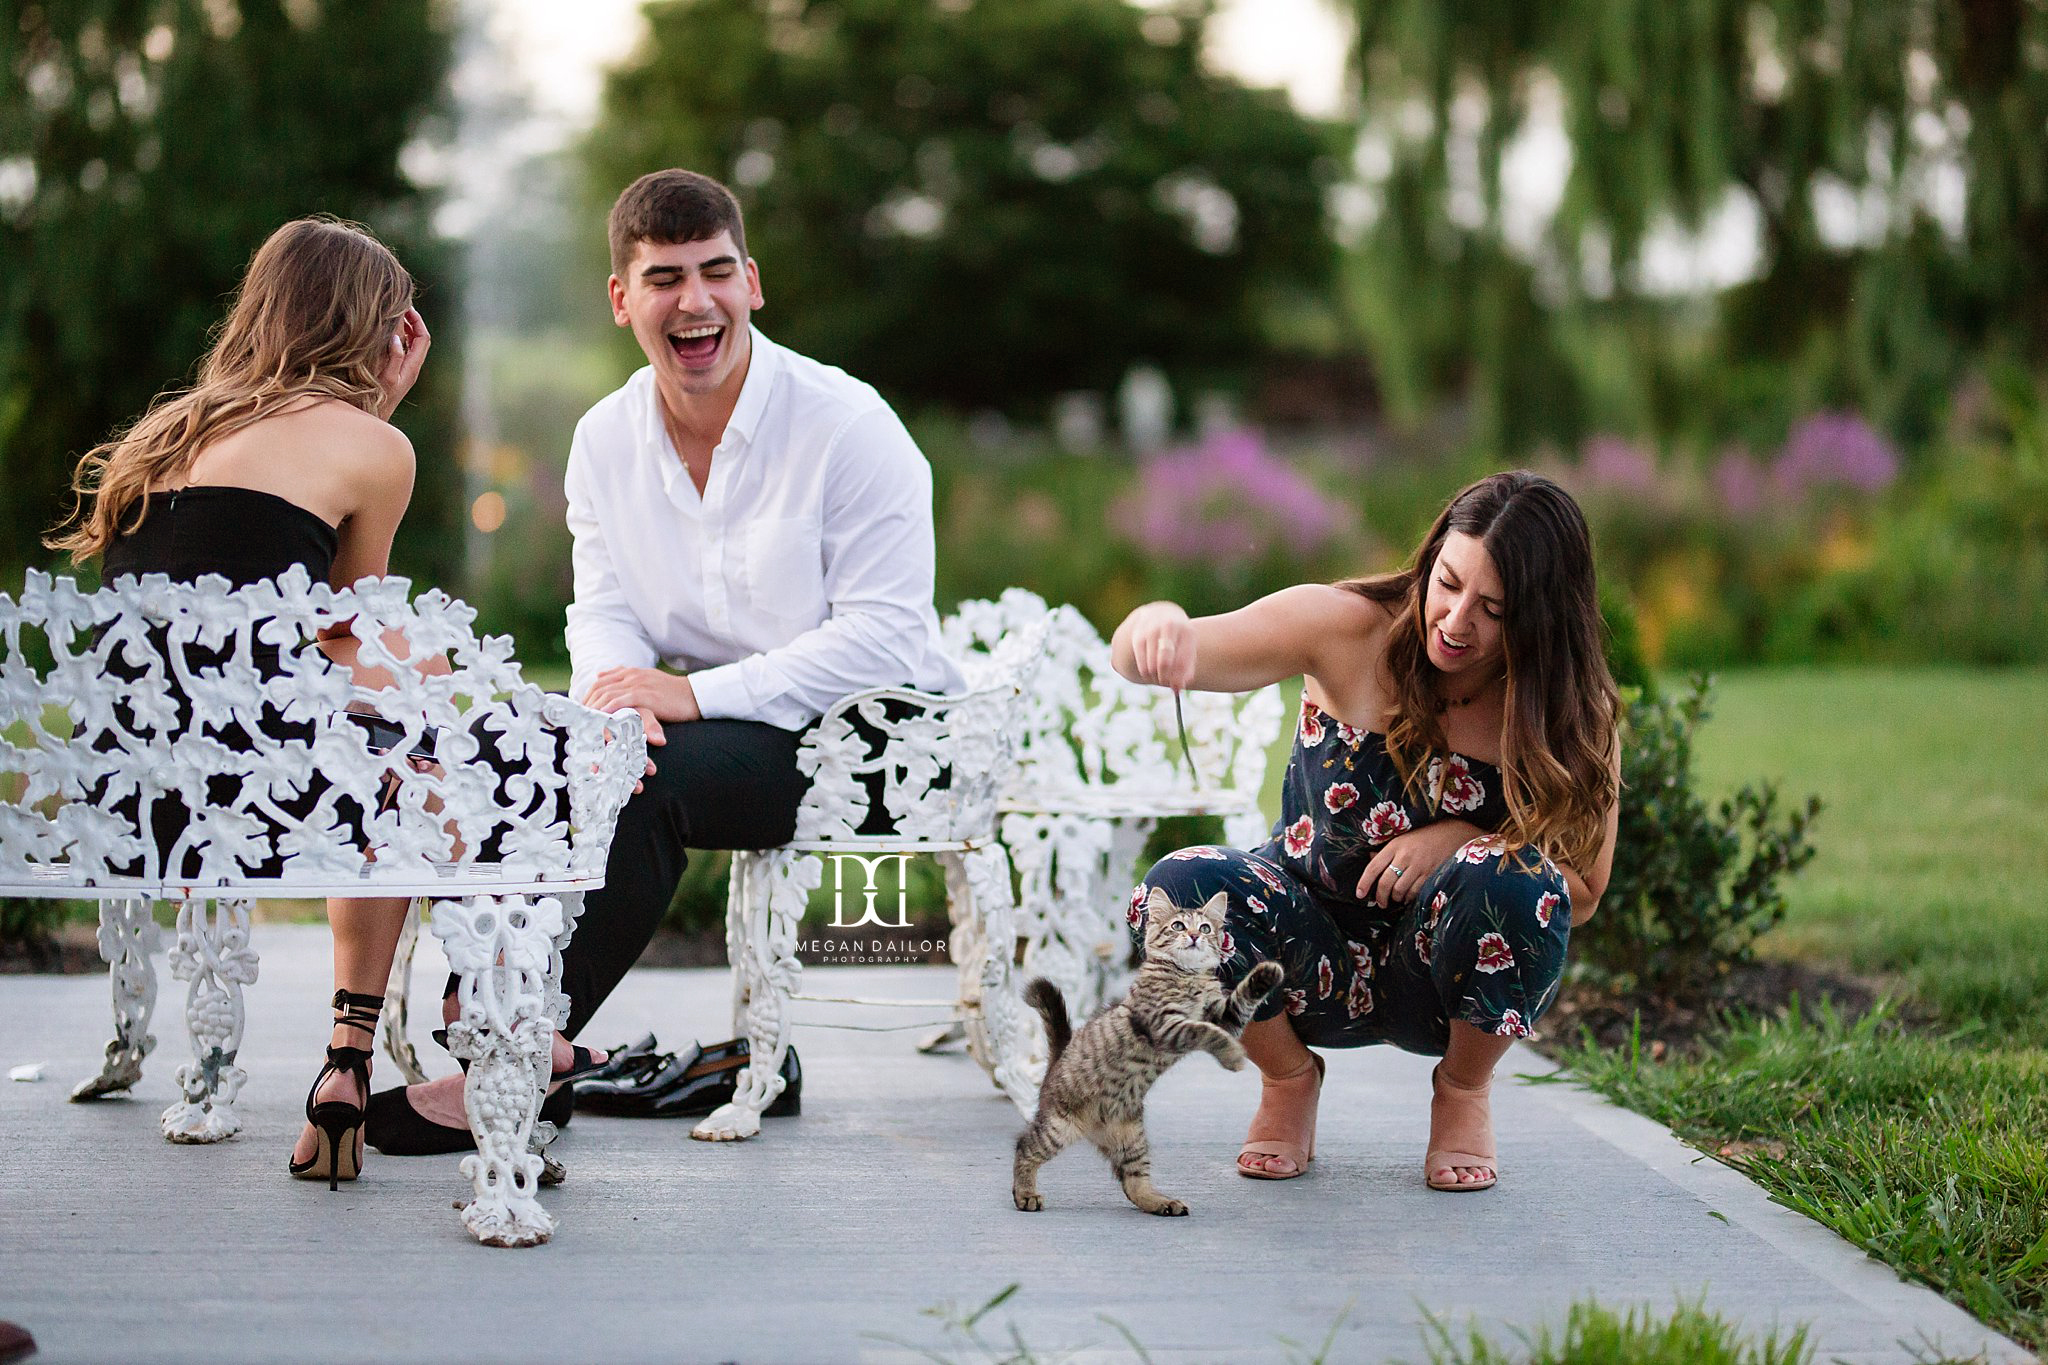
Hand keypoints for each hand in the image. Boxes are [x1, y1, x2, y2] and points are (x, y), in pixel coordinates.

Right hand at [375, 307, 429, 419]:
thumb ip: (393, 358)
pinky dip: (397, 340)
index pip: (423, 338)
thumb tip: (397, 338)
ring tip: (394, 317)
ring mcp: (405, 372)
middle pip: (420, 340)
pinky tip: (385, 335)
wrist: (374, 419)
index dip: (418, 321)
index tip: (407, 308)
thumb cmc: (378, 400)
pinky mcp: (397, 374)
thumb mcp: (386, 378)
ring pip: (411, 346)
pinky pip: (402, 352)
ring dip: (405, 330)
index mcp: (412, 367)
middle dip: (413, 322)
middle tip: (401, 308)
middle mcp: (412, 369)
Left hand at [585, 667, 700, 740]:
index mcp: (631, 673)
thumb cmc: (674, 694)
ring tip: (587, 724)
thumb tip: (603, 676)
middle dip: (587, 705)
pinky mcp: (646, 694)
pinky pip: (622, 702)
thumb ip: (627, 679)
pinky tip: (602, 719)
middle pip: (600, 688)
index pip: (600, 682)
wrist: (695, 695)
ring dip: (595, 710)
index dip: (588, 697)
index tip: (582, 713)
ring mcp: (638, 684)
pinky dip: (609, 711)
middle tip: (580, 722)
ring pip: (608, 695)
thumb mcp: (648, 682)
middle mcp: (632, 676)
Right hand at [1121, 601, 1195, 688]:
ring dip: (1155, 676)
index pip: (1184, 659)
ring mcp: (1152, 630)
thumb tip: (1178, 688)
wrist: (1160, 614)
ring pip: (1152, 664)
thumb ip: (1186, 669)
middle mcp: (1169, 627)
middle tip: (1166, 683)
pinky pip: (1141, 661)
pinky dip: (1145, 672)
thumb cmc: (1178, 638)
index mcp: (1186, 631)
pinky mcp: (1138, 636)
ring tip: (1159, 677)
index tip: (1177, 687)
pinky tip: (1149, 673)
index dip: (1180, 676)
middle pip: (1165, 660)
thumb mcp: (1187, 649)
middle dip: (1165, 676)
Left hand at [1357, 820, 1482, 907]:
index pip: (1373, 867)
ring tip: (1395, 898)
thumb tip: (1370, 860)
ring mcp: (1418, 866)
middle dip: (1380, 897)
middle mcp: (1405, 856)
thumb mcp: (1401, 839)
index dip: (1364, 882)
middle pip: (1385, 882)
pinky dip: (1409, 898)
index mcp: (1394, 846)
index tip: (1359, 894)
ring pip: (1399, 890)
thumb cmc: (1423, 837)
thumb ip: (1386, 851)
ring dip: (1395, 898)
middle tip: (1380, 903)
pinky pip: (1415, 892)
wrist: (1451, 834)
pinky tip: (1408, 897)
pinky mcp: (1430, 874)